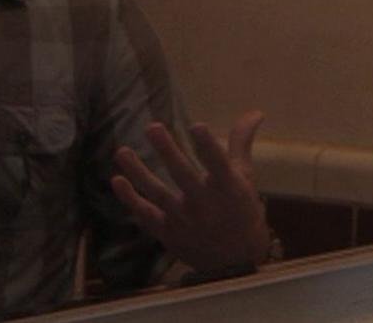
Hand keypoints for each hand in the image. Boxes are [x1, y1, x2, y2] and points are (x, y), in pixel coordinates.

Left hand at [110, 110, 272, 274]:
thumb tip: (255, 112)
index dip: (208, 146)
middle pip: (183, 175)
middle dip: (168, 151)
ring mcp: (184, 220)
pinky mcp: (168, 233)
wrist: (236, 260)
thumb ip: (241, 143)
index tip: (196, 125)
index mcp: (228, 188)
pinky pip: (145, 214)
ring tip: (121, 152)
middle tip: (152, 127)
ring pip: (157, 194)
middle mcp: (205, 204)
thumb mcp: (244, 177)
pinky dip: (130, 199)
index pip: (218, 164)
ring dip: (138, 173)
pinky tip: (117, 180)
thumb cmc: (240, 210)